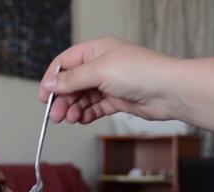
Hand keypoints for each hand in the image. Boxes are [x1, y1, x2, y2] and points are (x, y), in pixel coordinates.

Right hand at [39, 36, 178, 123]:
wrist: (169, 91)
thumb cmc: (140, 72)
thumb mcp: (99, 71)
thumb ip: (72, 79)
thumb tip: (51, 84)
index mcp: (96, 50)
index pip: (65, 63)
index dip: (53, 79)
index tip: (45, 97)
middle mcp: (102, 65)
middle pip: (72, 82)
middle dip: (63, 99)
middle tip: (56, 115)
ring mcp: (110, 83)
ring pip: (83, 97)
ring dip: (74, 109)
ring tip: (70, 119)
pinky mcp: (117, 100)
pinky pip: (95, 107)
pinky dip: (87, 114)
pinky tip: (82, 119)